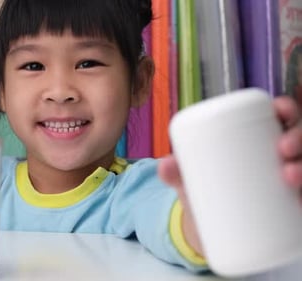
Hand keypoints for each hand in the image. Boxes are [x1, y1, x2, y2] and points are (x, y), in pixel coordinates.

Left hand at [158, 95, 301, 255]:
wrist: (209, 228)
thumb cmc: (203, 191)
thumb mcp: (190, 181)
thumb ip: (177, 174)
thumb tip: (164, 166)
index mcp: (258, 142)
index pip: (280, 118)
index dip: (286, 108)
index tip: (280, 110)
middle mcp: (279, 159)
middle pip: (300, 139)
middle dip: (299, 136)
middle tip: (282, 149)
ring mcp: (289, 182)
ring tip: (290, 175)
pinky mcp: (293, 210)